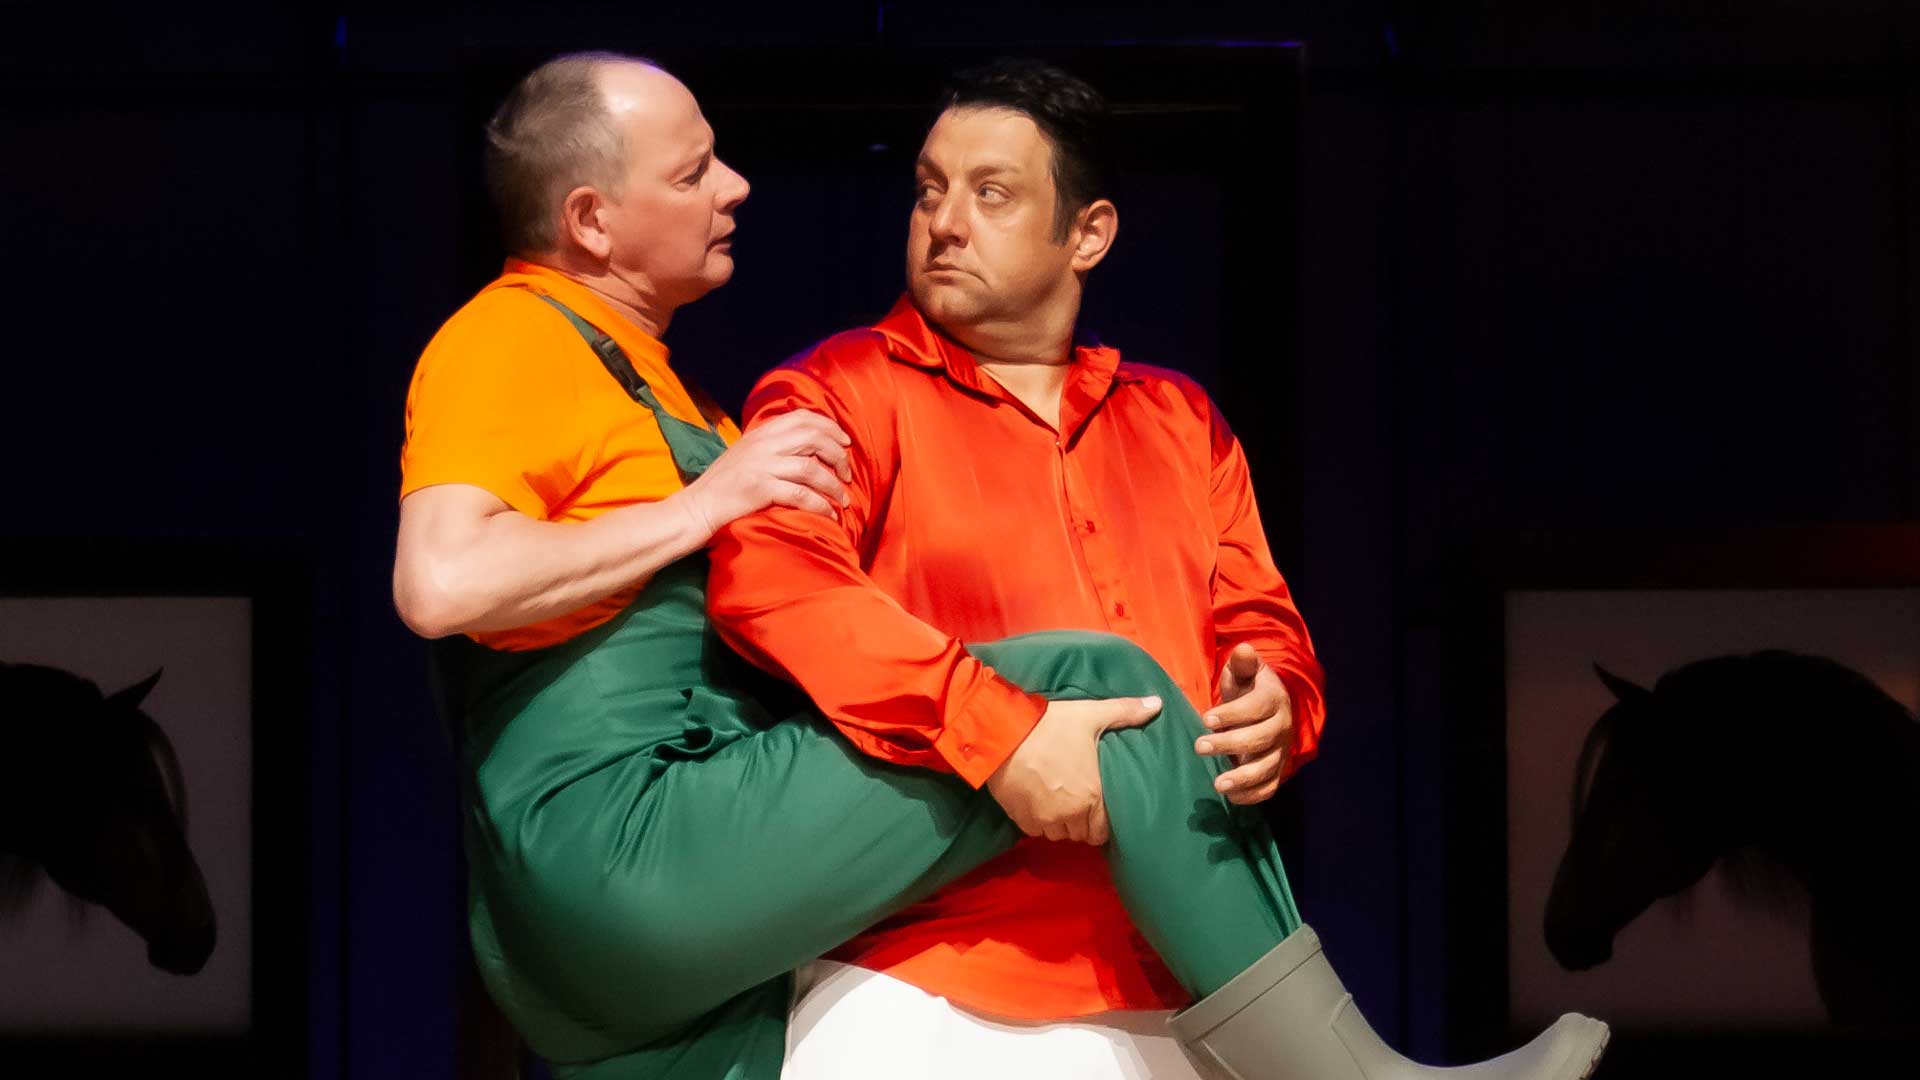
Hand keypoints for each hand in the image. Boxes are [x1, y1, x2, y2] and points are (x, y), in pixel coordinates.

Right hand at [677, 410, 851, 537]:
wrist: (699, 506)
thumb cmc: (724, 484)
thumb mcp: (746, 453)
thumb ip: (771, 445)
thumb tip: (806, 447)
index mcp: (761, 433)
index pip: (803, 418)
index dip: (830, 427)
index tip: (845, 442)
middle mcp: (763, 445)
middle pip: (813, 438)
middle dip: (838, 455)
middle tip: (848, 473)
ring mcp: (762, 466)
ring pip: (812, 468)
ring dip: (834, 485)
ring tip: (844, 499)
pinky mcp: (760, 489)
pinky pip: (801, 494)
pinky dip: (821, 505)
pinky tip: (830, 514)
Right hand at [984, 695, 1160, 844]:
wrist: (1001, 732)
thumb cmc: (1049, 724)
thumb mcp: (1090, 714)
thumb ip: (1126, 712)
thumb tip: (1158, 703)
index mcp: (1091, 796)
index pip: (1102, 831)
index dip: (1101, 820)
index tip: (1097, 805)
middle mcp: (1068, 815)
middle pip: (1080, 834)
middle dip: (1081, 821)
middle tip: (1078, 800)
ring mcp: (1042, 819)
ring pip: (1058, 834)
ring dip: (1060, 823)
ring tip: (1059, 801)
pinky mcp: (1020, 819)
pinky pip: (1035, 831)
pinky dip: (1039, 821)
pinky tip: (1039, 802)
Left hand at [1196, 643, 1293, 804]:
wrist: (1269, 707)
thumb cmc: (1249, 688)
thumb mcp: (1244, 672)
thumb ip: (1242, 663)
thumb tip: (1243, 648)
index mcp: (1274, 700)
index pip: (1256, 708)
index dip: (1232, 714)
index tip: (1205, 718)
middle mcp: (1282, 727)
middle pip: (1260, 739)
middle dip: (1229, 744)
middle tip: (1198, 747)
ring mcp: (1281, 751)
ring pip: (1267, 767)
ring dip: (1243, 778)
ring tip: (1217, 784)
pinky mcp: (1277, 770)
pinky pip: (1270, 787)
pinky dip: (1254, 795)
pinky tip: (1232, 797)